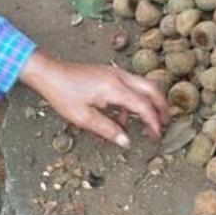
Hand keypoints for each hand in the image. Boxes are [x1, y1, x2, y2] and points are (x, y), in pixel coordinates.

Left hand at [19, 51, 170, 147]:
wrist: (49, 73)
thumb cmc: (63, 94)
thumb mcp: (83, 117)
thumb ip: (107, 129)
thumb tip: (126, 141)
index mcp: (114, 88)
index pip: (143, 105)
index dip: (153, 122)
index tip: (156, 136)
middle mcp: (119, 77)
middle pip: (152, 89)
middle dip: (162, 107)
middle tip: (166, 124)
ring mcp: (115, 73)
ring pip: (143, 86)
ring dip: (148, 103)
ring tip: (146, 124)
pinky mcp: (109, 74)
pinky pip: (129, 86)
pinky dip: (131, 102)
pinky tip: (120, 118)